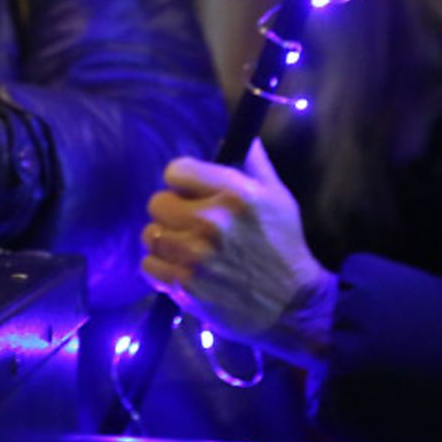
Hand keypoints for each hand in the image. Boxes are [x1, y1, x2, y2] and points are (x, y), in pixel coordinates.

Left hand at [141, 141, 335, 368]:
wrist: (293, 306)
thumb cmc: (285, 247)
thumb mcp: (279, 198)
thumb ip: (255, 163)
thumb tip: (244, 135)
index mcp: (234, 194)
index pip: (176, 171)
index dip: (181, 181)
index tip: (190, 192)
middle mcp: (211, 222)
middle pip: (157, 202)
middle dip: (171, 211)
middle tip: (188, 223)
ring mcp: (195, 256)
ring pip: (150, 234)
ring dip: (164, 240)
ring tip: (185, 248)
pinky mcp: (186, 286)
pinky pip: (149, 265)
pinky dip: (160, 267)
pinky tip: (181, 268)